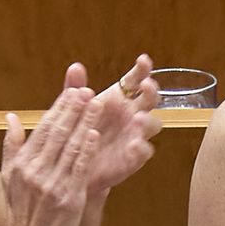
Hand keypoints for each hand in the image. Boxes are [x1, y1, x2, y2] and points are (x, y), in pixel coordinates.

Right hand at [0, 87, 100, 225]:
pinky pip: (79, 169)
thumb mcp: (9, 177)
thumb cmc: (22, 212)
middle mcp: (36, 171)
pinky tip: (95, 134)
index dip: (59, 108)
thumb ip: (12, 145)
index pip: (42, 128)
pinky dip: (87, 150)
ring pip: (70, 147)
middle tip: (88, 90)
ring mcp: (52, 184)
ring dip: (85, 123)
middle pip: (57, 133)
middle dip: (74, 109)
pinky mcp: (68, 198)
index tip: (72, 92)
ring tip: (97, 104)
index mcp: (22, 164)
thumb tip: (12, 118)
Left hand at [61, 54, 160, 195]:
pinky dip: (142, 148)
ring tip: (138, 118)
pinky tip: (135, 144)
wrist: (73, 165)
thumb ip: (74, 88)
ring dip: (148, 120)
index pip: (136, 79)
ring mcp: (135, 135)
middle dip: (151, 91)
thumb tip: (75, 67)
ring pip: (152, 124)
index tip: (143, 60)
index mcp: (120, 98)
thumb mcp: (72, 109)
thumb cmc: (76, 131)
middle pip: (150, 99)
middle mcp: (132, 114)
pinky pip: (144, 152)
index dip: (142, 69)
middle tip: (146, 85)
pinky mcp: (133, 157)